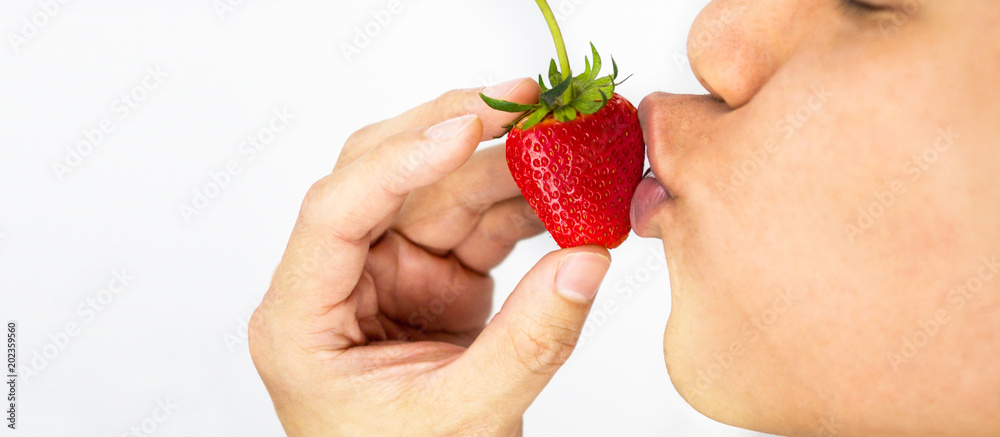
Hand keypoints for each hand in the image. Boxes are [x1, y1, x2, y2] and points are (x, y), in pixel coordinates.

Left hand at [249, 78, 612, 436]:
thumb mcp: (463, 419)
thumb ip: (527, 344)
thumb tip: (586, 261)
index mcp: (303, 319)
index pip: (335, 213)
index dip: (399, 162)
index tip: (467, 130)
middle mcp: (340, 281)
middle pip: (387, 176)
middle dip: (460, 130)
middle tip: (528, 101)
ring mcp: (390, 275)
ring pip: (443, 190)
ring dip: (508, 164)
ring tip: (569, 145)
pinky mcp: (435, 278)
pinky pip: (480, 223)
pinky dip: (527, 206)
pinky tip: (567, 193)